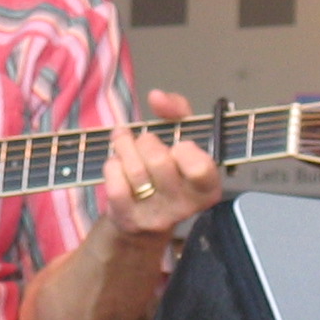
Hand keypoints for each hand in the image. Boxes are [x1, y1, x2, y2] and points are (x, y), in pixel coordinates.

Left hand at [99, 89, 223, 236]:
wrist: (143, 222)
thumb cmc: (168, 172)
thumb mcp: (181, 139)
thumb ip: (177, 112)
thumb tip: (157, 97)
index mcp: (207, 188)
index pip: (199, 168)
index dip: (185, 150)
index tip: (178, 146)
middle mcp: (184, 206)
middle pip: (159, 161)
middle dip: (146, 141)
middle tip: (144, 142)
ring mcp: (156, 216)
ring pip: (134, 169)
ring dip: (124, 146)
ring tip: (123, 141)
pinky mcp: (129, 219)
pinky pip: (115, 180)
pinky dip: (112, 164)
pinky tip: (117, 164)